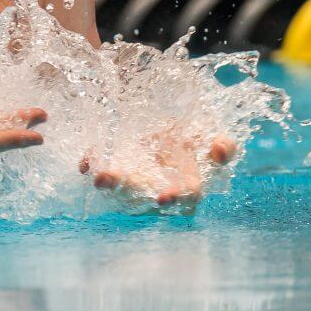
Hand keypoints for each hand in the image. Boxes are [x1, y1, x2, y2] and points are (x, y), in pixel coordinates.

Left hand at [80, 132, 235, 214]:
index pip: (186, 197)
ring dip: (110, 183)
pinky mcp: (116, 168)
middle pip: (146, 198)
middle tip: (117, 185)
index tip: (163, 197)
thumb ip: (224, 144)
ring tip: (100, 176)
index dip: (176, 198)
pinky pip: (103, 172)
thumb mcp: (213, 133)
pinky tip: (86, 162)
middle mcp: (160, 186)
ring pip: (121, 189)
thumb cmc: (195, 130)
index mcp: (188, 182)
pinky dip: (93, 164)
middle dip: (134, 194)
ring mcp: (136, 179)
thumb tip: (219, 151)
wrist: (171, 112)